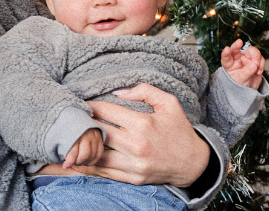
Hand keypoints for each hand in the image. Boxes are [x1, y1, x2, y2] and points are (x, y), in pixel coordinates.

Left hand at [64, 128, 103, 169]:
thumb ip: (63, 149)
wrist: (78, 118)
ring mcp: (95, 138)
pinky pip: (99, 154)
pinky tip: (87, 161)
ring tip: (79, 161)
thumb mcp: (62, 136)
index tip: (65, 167)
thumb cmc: (69, 130)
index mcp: (74, 134)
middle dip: (78, 162)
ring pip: (93, 156)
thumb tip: (65, 164)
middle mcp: (86, 136)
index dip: (69, 162)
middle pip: (85, 155)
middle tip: (73, 163)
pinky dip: (93, 160)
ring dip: (85, 162)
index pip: (73, 152)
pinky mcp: (100, 140)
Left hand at [79, 83, 209, 186]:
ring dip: (84, 147)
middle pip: (98, 132)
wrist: (194, 164)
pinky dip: (89, 166)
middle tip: (74, 119)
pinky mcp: (132, 178)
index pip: (106, 111)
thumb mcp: (169, 103)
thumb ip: (145, 91)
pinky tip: (79, 159)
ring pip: (97, 155)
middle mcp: (136, 145)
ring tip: (74, 139)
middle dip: (83, 125)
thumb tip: (118, 91)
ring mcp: (133, 164)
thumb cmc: (179, 130)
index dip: (91, 106)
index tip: (83, 104)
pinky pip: (104, 173)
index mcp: (143, 124)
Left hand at [221, 39, 262, 88]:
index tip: (227, 49)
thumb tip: (254, 64)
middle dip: (238, 46)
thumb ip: (246, 72)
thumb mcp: (240, 80)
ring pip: (252, 51)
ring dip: (256, 58)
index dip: (226, 53)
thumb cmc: (241, 84)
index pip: (226, 57)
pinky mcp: (256, 61)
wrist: (250, 89)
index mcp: (230, 64)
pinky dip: (261, 64)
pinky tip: (259, 71)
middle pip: (237, 49)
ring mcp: (247, 59)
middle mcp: (238, 59)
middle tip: (240, 43)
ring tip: (256, 68)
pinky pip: (260, 58)